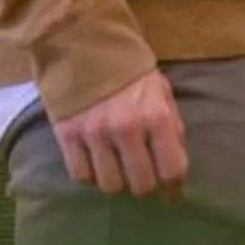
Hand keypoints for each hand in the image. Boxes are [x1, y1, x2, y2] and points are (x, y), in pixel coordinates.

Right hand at [54, 69, 185, 198]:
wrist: (86, 48)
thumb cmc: (131, 73)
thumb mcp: (162, 93)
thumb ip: (171, 127)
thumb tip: (176, 165)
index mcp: (157, 117)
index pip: (172, 169)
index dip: (174, 188)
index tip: (172, 196)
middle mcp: (127, 129)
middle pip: (141, 184)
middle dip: (146, 188)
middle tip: (144, 182)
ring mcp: (95, 135)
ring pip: (110, 185)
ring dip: (118, 183)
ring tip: (120, 173)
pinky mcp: (67, 137)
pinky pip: (80, 175)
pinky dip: (90, 176)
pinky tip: (97, 165)